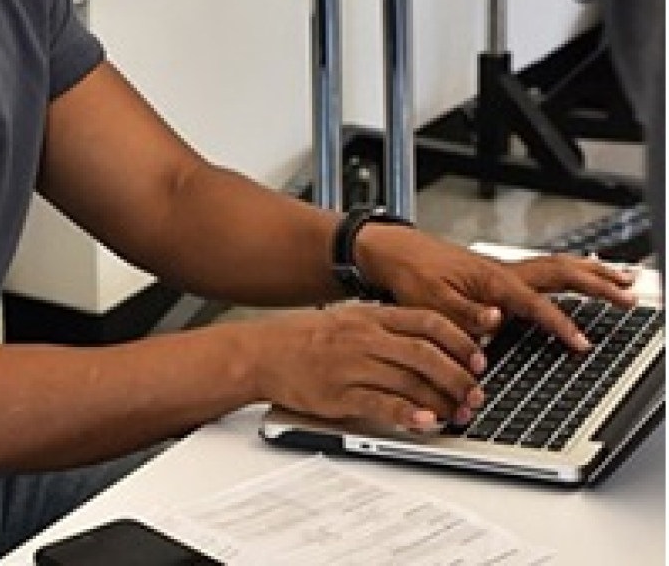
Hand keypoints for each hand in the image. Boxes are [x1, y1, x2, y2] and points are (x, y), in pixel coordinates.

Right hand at [245, 303, 486, 430]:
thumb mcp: (345, 321)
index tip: (479, 358)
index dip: (459, 341)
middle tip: (475, 394)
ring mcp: (351, 365)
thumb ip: (384, 329)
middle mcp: (363, 337)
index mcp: (368, 316)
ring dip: (442, 400)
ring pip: (411, 380)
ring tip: (458, 414)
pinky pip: (383, 403)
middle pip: (426, 353)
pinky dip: (410, 413)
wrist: (258, 353)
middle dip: (459, 376)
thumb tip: (429, 344)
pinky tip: (426, 422)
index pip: (427, 321)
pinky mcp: (339, 394)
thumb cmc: (301, 339)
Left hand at [357, 225, 640, 350]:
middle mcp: (502, 272)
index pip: (535, 304)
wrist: (390, 249)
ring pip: (556, 267)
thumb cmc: (408, 272)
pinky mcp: (498, 274)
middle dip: (597, 285)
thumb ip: (463, 314)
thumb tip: (495, 322)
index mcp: (491, 279)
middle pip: (560, 273)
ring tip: (623, 279)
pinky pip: (544, 270)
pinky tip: (582, 272)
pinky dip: (570, 270)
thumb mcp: (429, 300)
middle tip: (629, 297)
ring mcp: (503, 270)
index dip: (559, 325)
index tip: (582, 344)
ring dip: (591, 273)